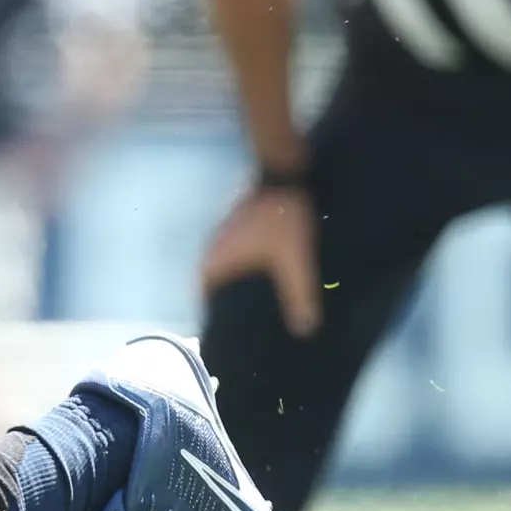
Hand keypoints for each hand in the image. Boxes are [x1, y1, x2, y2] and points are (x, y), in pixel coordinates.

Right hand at [201, 183, 322, 336]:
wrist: (281, 174)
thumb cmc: (280, 220)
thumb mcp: (294, 261)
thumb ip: (299, 295)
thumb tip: (304, 331)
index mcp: (216, 264)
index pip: (205, 300)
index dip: (217, 319)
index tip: (232, 335)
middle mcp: (211, 253)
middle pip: (216, 288)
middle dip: (229, 305)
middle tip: (250, 326)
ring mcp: (220, 239)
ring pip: (225, 273)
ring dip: (237, 287)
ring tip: (259, 306)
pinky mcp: (234, 230)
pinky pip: (235, 260)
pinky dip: (245, 272)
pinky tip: (263, 279)